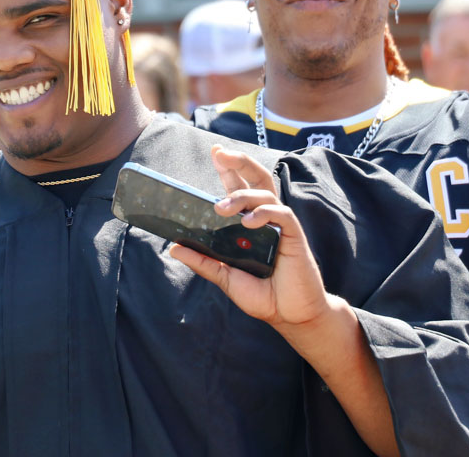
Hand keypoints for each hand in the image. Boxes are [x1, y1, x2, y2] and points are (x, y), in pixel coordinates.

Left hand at [168, 145, 331, 329]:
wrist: (291, 316)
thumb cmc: (264, 296)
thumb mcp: (225, 277)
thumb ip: (203, 261)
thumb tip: (174, 247)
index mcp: (250, 224)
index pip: (239, 188)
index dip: (229, 169)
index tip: (215, 152)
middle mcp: (266, 219)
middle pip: (257, 179)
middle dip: (239, 162)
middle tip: (220, 153)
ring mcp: (280, 225)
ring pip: (265, 193)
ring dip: (241, 195)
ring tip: (221, 208)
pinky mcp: (294, 236)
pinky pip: (282, 213)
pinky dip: (263, 213)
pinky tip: (248, 222)